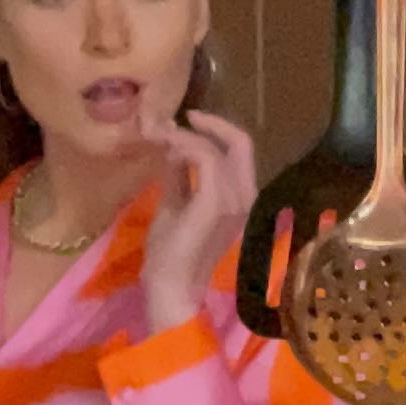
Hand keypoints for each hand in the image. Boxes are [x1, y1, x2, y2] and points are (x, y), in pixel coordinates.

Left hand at [138, 106, 256, 336]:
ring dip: (185, 137)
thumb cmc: (171, 251)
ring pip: (217, 149)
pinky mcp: (216, 203)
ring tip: (160, 139)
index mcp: (240, 196)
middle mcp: (245, 196)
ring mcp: (235, 200)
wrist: (169, 284)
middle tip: (175, 121)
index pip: (240, 151)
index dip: (217, 128)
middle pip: (241, 142)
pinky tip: (167, 153)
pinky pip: (206, 159)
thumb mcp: (175, 202)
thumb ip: (179, 174)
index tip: (186, 120)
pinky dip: (185, 148)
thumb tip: (173, 146)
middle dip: (208, 124)